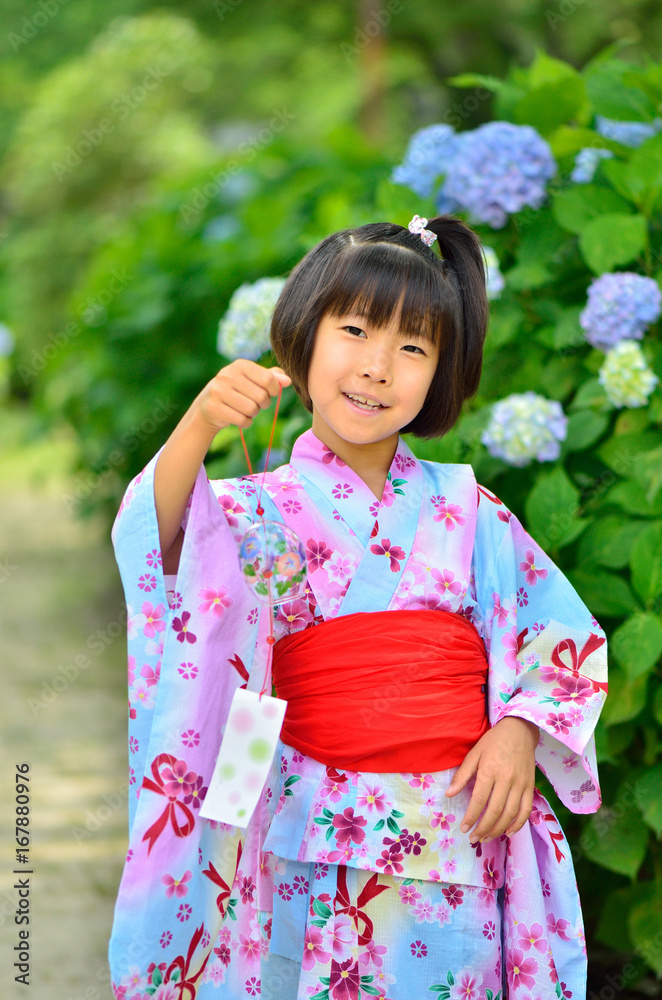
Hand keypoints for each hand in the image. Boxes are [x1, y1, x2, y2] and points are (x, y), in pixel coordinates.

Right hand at [194, 360, 290, 434]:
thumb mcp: (253, 380)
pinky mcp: (214, 408)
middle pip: (261, 397)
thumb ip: (272, 378)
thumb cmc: (238, 390)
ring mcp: (218, 391)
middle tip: (255, 403)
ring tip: (245, 409)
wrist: (209, 404)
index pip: (268, 379)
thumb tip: (287, 381)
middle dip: (263, 404)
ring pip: (252, 409)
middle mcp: (227, 375)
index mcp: (240, 365)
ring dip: (253, 414)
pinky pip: (242, 420)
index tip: (270, 393)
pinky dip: (245, 422)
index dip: (274, 390)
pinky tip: (237, 416)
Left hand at [445, 716, 538, 842]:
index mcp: (490, 770)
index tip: (464, 828)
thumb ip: (462, 775)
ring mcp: (521, 784)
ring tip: (487, 837)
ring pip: (510, 814)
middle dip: (483, 828)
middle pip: (495, 811)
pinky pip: (526, 810)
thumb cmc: (493, 742)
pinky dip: (519, 824)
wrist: (519, 731)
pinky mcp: (530, 786)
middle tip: (474, 838)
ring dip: (498, 829)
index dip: (471, 817)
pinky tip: (509, 832)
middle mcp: (506, 779)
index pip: (479, 800)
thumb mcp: (474, 753)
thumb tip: (449, 794)